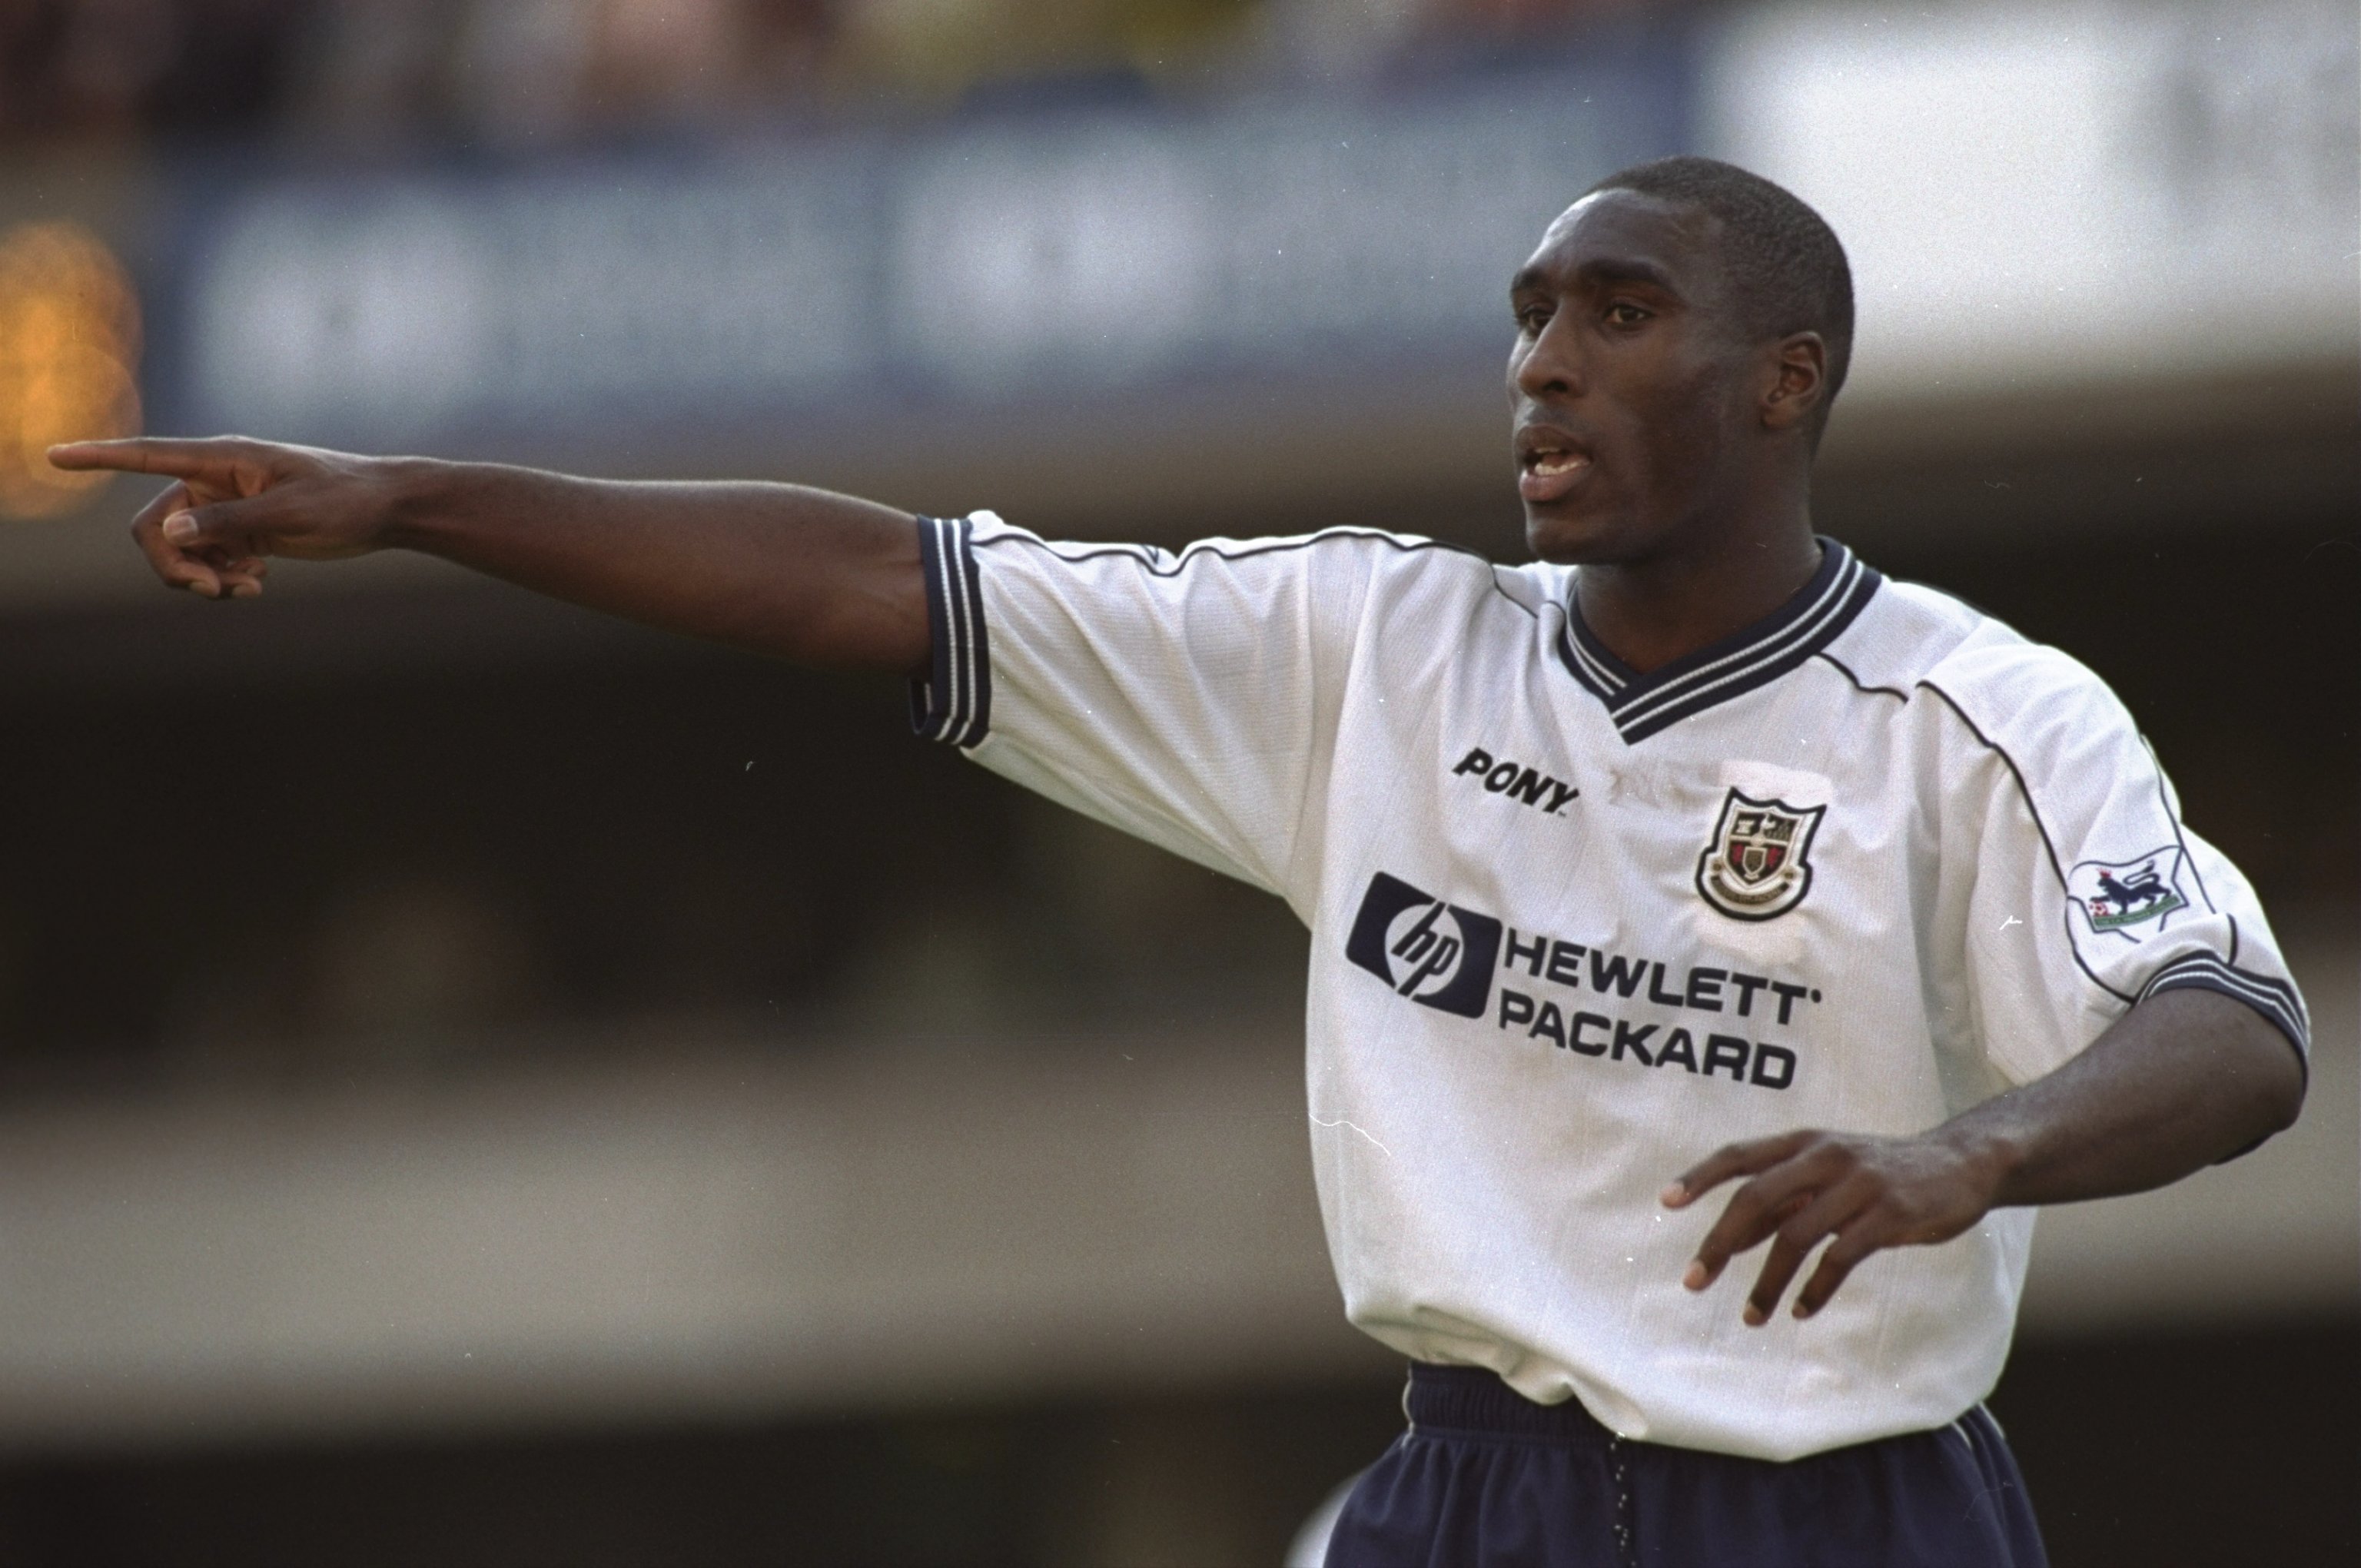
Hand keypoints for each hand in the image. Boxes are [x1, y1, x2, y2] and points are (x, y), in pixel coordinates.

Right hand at [46, 436, 402, 598]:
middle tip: (216, 592)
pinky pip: (204, 561)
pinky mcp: (238, 531)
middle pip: (154, 528)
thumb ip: (230, 523)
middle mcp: (213, 480)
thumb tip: (170, 533)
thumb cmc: (345, 501)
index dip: (98, 457)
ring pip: (177, 550)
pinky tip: (257, 584)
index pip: (147, 455)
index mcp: (222, 459)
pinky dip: (220, 578)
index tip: (54, 455)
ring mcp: (224, 507)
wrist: (384, 511)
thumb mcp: (292, 514)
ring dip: (201, 577)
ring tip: (248, 588)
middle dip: (174, 565)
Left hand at [1660, 1128, 2006, 1324]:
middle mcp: (1825, 1157)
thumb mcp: (1828, 1172)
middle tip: (1693, 1281)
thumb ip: (1782, 1199)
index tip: (1666, 1202)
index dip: (1701, 1176)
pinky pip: (1840, 1258)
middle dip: (1719, 1243)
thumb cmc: (1879, 1173)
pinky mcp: (1889, 1215)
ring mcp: (1858, 1185)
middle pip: (1756, 1198)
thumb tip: (1725, 1242)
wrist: (1960, 1164)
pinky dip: (1814, 1289)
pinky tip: (1800, 1310)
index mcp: (1804, 1143)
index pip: (1740, 1155)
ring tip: (1751, 1317)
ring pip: (1795, 1236)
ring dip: (1767, 1281)